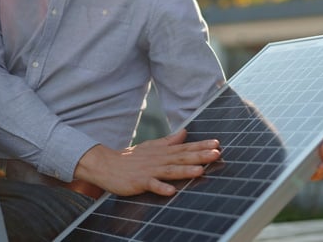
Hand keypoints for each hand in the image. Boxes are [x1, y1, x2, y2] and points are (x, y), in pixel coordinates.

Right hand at [74, 129, 220, 196]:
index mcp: (162, 152)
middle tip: (216, 154)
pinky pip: (151, 185)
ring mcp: (149, 170)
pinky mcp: (139, 181)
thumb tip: (185, 132)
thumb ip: (169, 141)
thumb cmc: (130, 158)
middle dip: (199, 156)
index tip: (217, 144)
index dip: (201, 146)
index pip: (185, 147)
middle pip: (181, 157)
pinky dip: (161, 187)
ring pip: (170, 170)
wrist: (105, 165)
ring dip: (185, 170)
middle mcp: (158, 159)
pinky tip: (171, 191)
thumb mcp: (151, 147)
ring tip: (200, 171)